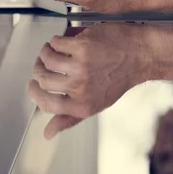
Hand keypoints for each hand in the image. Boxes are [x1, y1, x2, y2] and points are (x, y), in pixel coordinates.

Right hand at [28, 22, 172, 139]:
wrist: (140, 55)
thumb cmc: (118, 78)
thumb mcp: (94, 104)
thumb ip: (69, 118)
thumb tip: (47, 133)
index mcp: (82, 106)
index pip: (46, 104)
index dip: (34, 93)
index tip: (32, 84)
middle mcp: (80, 88)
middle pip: (42, 78)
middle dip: (38, 68)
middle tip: (42, 62)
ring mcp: (81, 66)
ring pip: (46, 58)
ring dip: (45, 52)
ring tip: (53, 49)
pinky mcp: (82, 46)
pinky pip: (55, 42)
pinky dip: (57, 40)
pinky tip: (66, 41)